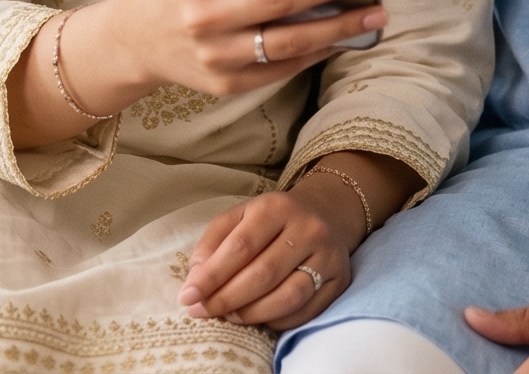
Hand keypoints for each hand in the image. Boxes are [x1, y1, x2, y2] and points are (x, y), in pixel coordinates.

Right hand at [64, 0, 386, 111]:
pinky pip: (282, 67)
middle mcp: (204, 17)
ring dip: (338, 27)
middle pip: (276, 1)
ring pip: (287, 41)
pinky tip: (346, 36)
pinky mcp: (229, 83)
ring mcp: (217, 55)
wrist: (145, 40)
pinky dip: (318, 52)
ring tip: (376, 12)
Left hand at [180, 187, 355, 328]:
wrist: (325, 214)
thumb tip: (196, 280)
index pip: (241, 247)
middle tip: (202, 312)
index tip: (188, 296)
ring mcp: (328, 255)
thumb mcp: (239, 217)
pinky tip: (260, 317)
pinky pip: (306, 311)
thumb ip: (213, 243)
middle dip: (226, 299)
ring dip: (252, 314)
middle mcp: (307, 228)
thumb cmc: (271, 220)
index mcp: (276, 207)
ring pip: (288, 297)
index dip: (212, 276)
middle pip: (263, 274)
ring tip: (230, 317)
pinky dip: (278, 320)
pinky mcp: (341, 279)